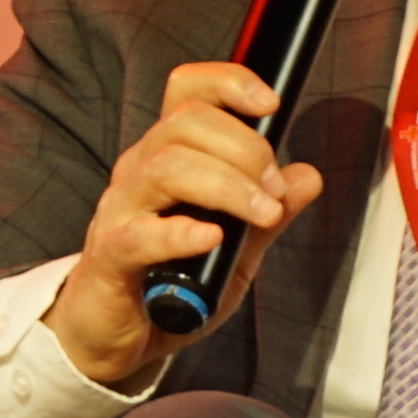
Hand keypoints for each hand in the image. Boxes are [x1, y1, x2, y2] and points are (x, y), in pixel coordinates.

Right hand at [40, 60, 328, 393]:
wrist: (114, 335)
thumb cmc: (169, 284)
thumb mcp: (235, 249)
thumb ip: (268, 215)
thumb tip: (307, 177)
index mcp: (167, 157)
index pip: (187, 92)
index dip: (228, 83)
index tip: (270, 104)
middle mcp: (139, 173)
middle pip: (184, 123)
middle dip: (244, 147)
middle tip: (275, 190)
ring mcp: (120, 212)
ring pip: (165, 167)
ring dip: (226, 184)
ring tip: (262, 213)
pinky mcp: (109, 257)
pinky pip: (138, 234)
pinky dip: (180, 232)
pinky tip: (212, 238)